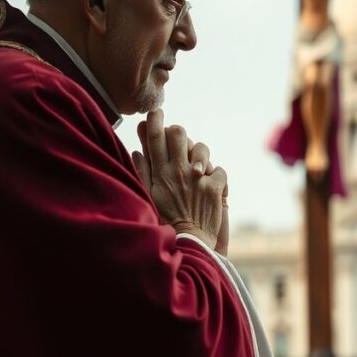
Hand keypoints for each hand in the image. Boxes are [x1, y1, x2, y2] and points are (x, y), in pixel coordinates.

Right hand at [132, 110, 226, 250]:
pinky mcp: (214, 188)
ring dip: (199, 154)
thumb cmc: (166, 222)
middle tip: (176, 137)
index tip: (155, 112)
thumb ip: (142, 173)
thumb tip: (137, 151)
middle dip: (177, 132)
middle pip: (178, 135)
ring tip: (196, 167)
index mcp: (160, 175)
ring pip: (200, 148)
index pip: (155, 140)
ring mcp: (197, 179)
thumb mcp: (148, 198)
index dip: (155, 122)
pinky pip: (219, 170)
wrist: (189, 244)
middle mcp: (178, 173)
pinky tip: (210, 188)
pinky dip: (216, 177)